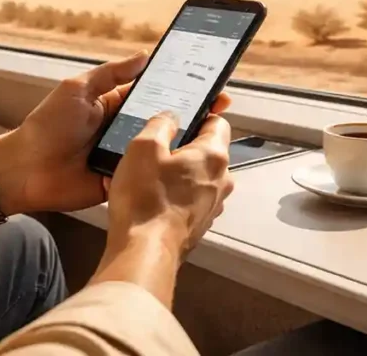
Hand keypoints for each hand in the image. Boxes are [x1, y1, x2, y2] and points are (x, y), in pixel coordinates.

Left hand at [0, 52, 230, 215]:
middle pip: (165, 122)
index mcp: (116, 105)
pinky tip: (192, 169)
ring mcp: (126, 157)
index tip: (210, 84)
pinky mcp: (123, 181)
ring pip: (161, 150)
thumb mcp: (77, 89)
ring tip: (215, 136)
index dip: (182, 90)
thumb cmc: (46, 126)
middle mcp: (125, 131)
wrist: (25, 170)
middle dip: (193, 115)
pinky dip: (167, 173)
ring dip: (184, 145)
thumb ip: (110, 73)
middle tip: (222, 108)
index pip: (157, 94)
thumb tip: (144, 56)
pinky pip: (149, 177)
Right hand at [105, 111, 234, 259]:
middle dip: (184, 146)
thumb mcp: (144, 147)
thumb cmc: (146, 198)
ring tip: (149, 175)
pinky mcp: (201, 224)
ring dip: (179, 172)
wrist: (145, 251)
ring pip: (198, 176)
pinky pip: (191, 198)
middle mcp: (222, 180)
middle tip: (155, 148)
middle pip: (208, 150)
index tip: (178, 118)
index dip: (198, 115)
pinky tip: (151, 198)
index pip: (218, 122)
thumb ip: (160, 124)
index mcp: (214, 155)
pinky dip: (176, 194)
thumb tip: (171, 117)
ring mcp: (214, 205)